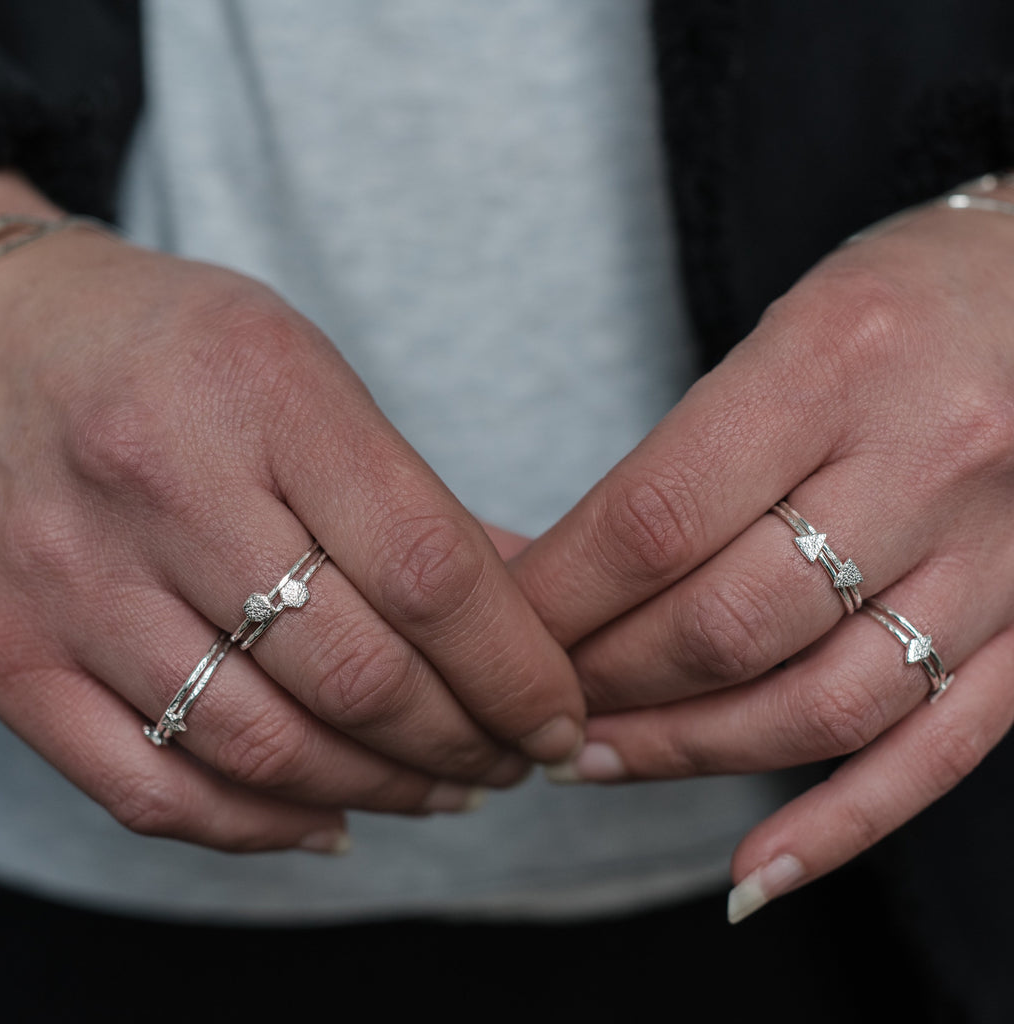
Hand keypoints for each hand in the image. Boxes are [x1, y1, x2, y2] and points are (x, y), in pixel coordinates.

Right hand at [0, 174, 583, 853]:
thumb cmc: (176, 348)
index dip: (517, 668)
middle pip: (358, 674)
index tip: (561, 712)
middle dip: (468, 740)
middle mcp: (162, 487)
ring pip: (265, 749)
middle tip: (515, 754)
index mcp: (264, 395)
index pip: (429, 570)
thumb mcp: (310, 374)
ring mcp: (72, 581)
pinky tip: (332, 820)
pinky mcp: (9, 652)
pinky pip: (149, 788)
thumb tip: (530, 605)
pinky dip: (259, 827)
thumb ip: (415, 498)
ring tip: (447, 786)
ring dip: (384, 789)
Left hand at [513, 190, 1013, 913]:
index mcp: (835, 362)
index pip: (655, 522)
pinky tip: (750, 873)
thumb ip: (680, 455)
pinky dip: (838, 827)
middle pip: (725, 626)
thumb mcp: (779, 331)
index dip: (558, 599)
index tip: (500, 631)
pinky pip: (938, 751)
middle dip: (605, 679)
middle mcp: (927, 462)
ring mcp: (999, 559)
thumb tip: (543, 566)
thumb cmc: (899, 302)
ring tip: (596, 758)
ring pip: (818, 707)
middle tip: (536, 697)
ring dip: (686, 753)